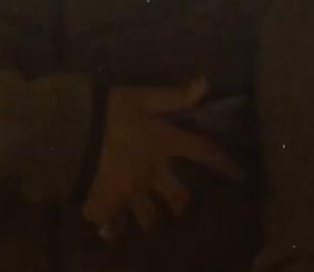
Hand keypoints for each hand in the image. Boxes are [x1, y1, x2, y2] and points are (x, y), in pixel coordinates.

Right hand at [82, 77, 246, 237]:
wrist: (74, 129)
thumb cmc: (110, 110)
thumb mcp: (143, 97)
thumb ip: (173, 95)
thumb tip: (206, 84)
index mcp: (165, 145)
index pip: (202, 152)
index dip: (223, 162)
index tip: (239, 174)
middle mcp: (154, 173)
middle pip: (177, 197)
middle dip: (180, 203)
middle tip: (179, 204)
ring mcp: (130, 190)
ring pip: (147, 215)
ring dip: (148, 218)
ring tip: (146, 218)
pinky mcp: (107, 199)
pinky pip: (109, 221)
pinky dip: (109, 227)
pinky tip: (107, 230)